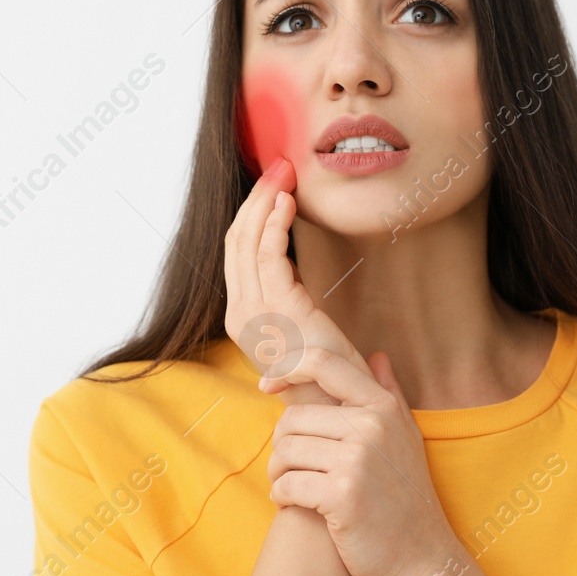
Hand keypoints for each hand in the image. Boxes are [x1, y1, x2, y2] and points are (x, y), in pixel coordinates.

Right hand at [222, 155, 372, 405]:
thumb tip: (291, 260)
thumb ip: (290, 294)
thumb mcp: (303, 327)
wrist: (340, 409)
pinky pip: (268, 256)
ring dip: (264, 202)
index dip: (251, 213)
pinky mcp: (276, 312)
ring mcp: (252, 314)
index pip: (237, 252)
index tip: (273, 183)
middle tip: (278, 166)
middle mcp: (239, 314)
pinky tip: (288, 203)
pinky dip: (275, 224)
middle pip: (236, 241)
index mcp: (242, 316)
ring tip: (284, 174)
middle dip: (255, 198)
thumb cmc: (329, 374)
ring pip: (247, 243)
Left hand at [263, 346, 460, 575]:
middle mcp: (372, 427)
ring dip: (277, 472)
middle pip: (292, 418)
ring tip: (289, 485)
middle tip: (288, 467)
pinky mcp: (341, 495)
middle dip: (281, 445)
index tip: (267, 387)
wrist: (420, 559)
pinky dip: (280, 495)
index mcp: (384, 407)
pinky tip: (290, 503)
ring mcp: (357, 460)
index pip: (323, 363)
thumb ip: (389, 393)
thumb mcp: (406, 438)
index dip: (286, 368)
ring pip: (285, 450)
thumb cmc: (406, 496)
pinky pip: (286, 483)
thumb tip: (376, 355)